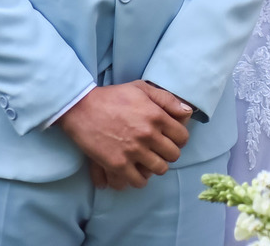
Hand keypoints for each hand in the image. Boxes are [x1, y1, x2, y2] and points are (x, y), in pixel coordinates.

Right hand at [57, 82, 191, 190]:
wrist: (81, 108)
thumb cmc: (113, 96)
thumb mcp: (142, 89)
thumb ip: (167, 99)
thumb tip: (188, 112)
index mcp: (156, 116)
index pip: (182, 137)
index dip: (179, 139)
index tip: (172, 140)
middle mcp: (148, 135)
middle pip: (173, 155)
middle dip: (169, 153)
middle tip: (160, 151)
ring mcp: (133, 151)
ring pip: (159, 169)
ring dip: (156, 166)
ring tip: (150, 162)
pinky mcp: (117, 164)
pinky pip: (138, 181)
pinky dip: (140, 179)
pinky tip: (136, 172)